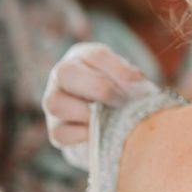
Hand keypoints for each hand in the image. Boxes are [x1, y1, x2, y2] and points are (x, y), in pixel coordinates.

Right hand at [42, 42, 156, 152]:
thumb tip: (137, 81)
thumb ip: (130, 77)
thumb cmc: (117, 88)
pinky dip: (81, 135)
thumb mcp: (124, 76)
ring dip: (85, 112)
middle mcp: (62, 75)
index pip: (96, 56)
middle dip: (98, 88)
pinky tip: (99, 133)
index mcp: (83, 57)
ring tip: (107, 118)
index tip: (137, 79)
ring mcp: (53, 101)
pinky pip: (60, 133)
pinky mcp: (54, 128)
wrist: (102, 113)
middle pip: (67, 73)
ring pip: (55, 103)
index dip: (117, 68)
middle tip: (120, 101)